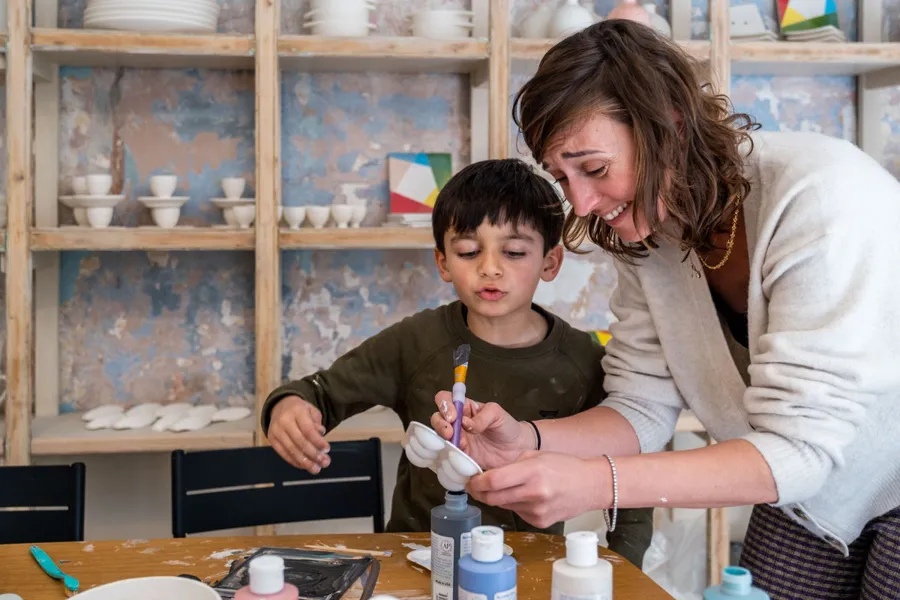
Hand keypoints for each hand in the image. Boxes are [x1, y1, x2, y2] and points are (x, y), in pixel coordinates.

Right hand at [267, 395, 330, 473]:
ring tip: (316, 468)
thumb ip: (317, 424)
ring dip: (305, 462)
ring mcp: (276, 431)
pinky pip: (284, 454)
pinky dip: (295, 462)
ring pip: (291, 450)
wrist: (281, 406)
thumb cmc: (300, 411)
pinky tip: (305, 466)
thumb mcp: (312, 411)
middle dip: (313, 454)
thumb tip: (320, 437)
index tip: (327, 449)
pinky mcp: (272, 440)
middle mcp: (284, 420)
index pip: (308, 429)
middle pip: (300, 441)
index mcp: (297, 410)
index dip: (318, 441)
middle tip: (325, 462)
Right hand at [430, 391, 533, 469]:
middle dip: (440, 424)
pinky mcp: (461, 455)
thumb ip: (482, 417)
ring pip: (439, 437)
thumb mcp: (497, 414)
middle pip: (437, 418)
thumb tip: (466, 423)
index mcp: (465, 408)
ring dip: (443, 440)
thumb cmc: (507, 426)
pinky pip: (448, 454)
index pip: (446, 399)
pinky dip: (449, 455)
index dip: (444, 405)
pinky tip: (458, 456)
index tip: (453, 417)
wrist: (517, 449)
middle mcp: (457, 423)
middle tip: (450, 433)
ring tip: (456, 445)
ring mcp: (458, 439)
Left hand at [466, 451, 611, 528]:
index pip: (492, 481)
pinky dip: (514, 505)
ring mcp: (537, 510)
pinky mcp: (539, 522)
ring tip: (504, 488)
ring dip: (497, 498)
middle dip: (479, 492)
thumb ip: (511, 464)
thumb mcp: (536, 455)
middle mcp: (533, 493)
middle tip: (475, 486)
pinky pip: (517, 513)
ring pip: (503, 506)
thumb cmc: (564, 466)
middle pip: (492, 498)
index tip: (470, 479)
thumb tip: (485, 473)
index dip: (476, 482)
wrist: (591, 485)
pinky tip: (525, 497)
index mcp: (532, 472)